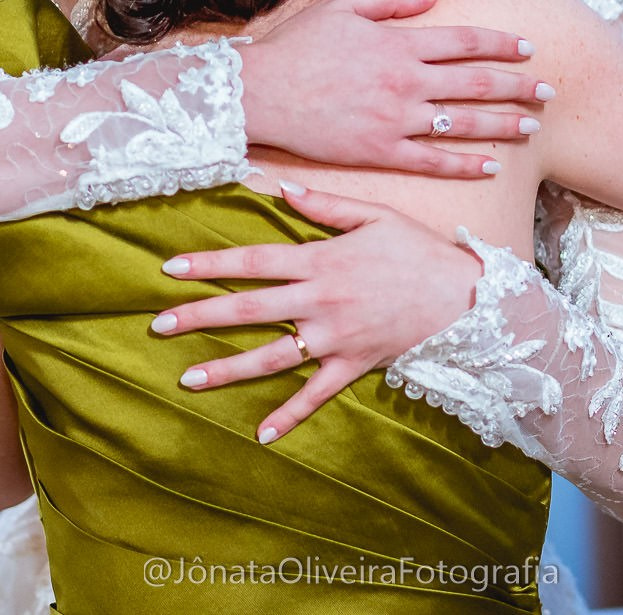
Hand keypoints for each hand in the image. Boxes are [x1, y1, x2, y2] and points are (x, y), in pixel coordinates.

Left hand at [149, 182, 484, 443]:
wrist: (465, 296)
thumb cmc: (418, 250)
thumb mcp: (374, 214)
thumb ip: (324, 204)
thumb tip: (279, 188)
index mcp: (321, 260)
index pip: (254, 261)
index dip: (210, 265)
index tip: (171, 269)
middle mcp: (321, 301)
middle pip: (250, 309)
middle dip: (200, 317)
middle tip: (157, 325)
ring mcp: (336, 337)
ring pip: (272, 356)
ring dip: (228, 369)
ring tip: (188, 379)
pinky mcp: (353, 365)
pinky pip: (316, 395)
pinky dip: (290, 416)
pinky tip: (260, 434)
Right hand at [237, 0, 549, 179]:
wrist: (262, 93)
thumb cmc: (298, 46)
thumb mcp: (344, 6)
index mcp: (401, 43)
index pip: (467, 42)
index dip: (503, 44)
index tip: (529, 48)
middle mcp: (407, 81)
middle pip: (477, 84)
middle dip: (519, 86)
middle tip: (549, 91)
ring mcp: (396, 119)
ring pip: (464, 123)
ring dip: (504, 125)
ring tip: (532, 127)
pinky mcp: (381, 151)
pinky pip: (434, 161)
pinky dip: (466, 164)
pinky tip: (492, 165)